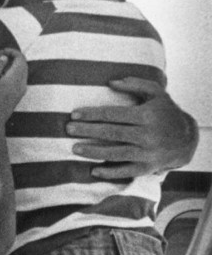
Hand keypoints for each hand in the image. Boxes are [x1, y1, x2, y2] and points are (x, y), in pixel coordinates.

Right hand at [0, 48, 27, 125]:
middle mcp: (22, 83)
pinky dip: (10, 75)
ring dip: (10, 67)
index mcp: (16, 77)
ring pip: (20, 72)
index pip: (20, 58)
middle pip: (22, 64)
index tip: (0, 52)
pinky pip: (17, 80)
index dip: (11, 51)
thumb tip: (4, 57)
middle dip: (11, 58)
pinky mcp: (17, 96)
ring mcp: (21, 91)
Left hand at [66, 78, 198, 178]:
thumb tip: (110, 82)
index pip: (113, 115)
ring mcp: (147, 153)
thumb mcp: (156, 93)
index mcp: (146, 116)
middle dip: (87, 131)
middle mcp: (146, 135)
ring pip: (115, 153)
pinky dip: (109, 172)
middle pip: (111, 133)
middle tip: (68, 130)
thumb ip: (135, 84)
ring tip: (74, 149)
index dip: (92, 114)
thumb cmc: (166, 112)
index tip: (74, 114)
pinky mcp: (147, 168)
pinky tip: (93, 171)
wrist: (186, 139)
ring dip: (93, 152)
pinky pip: (125, 171)